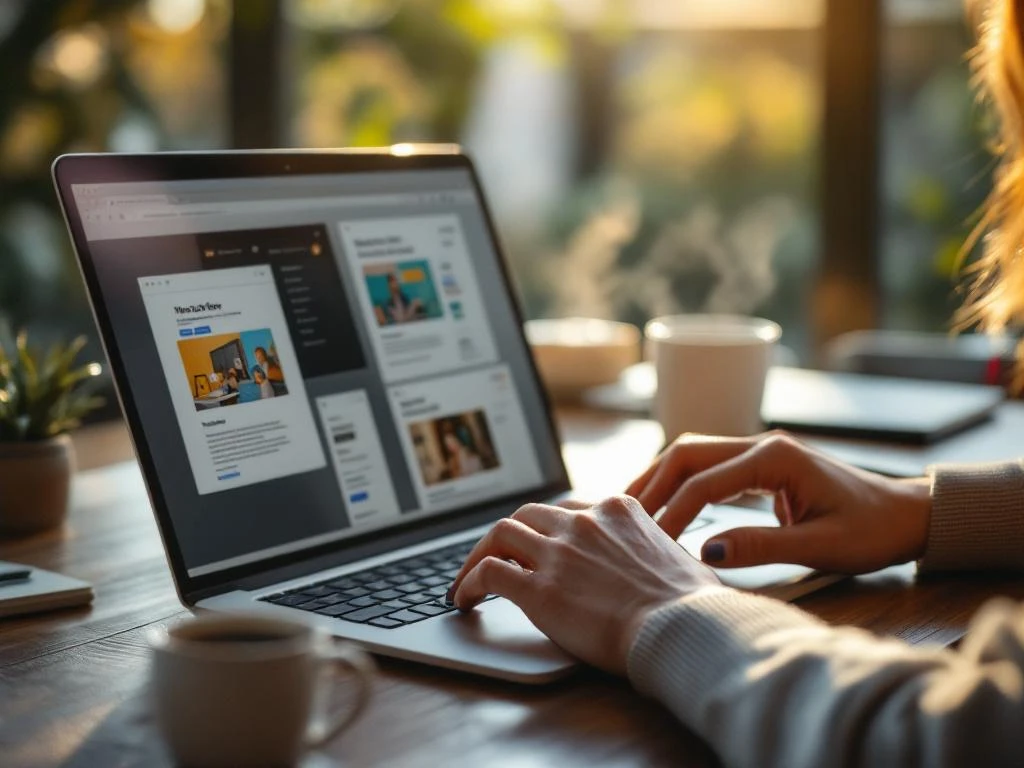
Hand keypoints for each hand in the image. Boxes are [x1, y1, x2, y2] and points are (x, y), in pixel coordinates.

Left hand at [448, 496, 719, 674]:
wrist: (684, 629)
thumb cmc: (694, 606)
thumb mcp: (683, 559)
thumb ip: (660, 551)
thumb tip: (667, 563)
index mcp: (618, 510)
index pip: (568, 509)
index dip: (548, 529)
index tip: (538, 545)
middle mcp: (583, 523)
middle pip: (528, 514)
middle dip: (508, 535)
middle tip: (496, 556)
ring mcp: (558, 553)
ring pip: (500, 533)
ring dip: (478, 554)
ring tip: (468, 578)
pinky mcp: (539, 588)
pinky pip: (489, 573)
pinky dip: (468, 582)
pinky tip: (463, 599)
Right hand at [626, 431, 932, 573]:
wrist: (906, 516)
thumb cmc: (871, 531)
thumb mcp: (820, 547)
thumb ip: (760, 547)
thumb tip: (704, 553)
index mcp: (774, 457)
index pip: (704, 482)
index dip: (673, 513)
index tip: (651, 544)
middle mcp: (762, 444)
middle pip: (687, 452)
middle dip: (652, 483)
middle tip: (623, 516)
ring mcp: (760, 450)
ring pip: (694, 454)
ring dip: (661, 477)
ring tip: (632, 507)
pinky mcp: (761, 464)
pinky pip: (709, 465)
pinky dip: (681, 481)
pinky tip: (665, 502)